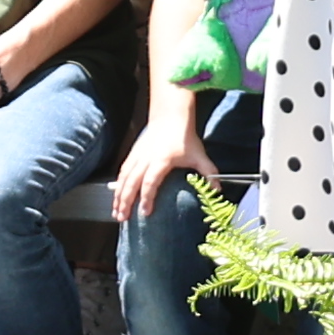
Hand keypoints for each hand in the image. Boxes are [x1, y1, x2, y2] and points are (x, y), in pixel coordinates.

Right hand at [118, 96, 205, 215]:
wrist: (170, 116)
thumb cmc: (184, 136)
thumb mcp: (199, 154)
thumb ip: (209, 172)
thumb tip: (217, 189)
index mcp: (161, 160)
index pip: (150, 181)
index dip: (147, 198)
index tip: (145, 212)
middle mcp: (146, 158)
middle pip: (131, 182)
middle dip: (125, 201)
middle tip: (122, 218)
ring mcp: (137, 155)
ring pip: (123, 177)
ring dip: (118, 195)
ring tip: (115, 212)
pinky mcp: (133, 153)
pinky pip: (122, 171)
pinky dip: (118, 185)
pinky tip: (116, 196)